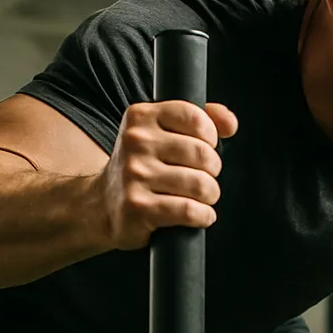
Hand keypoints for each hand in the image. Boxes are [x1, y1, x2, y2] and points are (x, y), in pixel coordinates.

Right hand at [97, 99, 237, 250]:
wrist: (103, 204)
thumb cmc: (143, 166)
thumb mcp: (163, 132)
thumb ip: (201, 119)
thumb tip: (230, 123)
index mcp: (141, 116)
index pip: (195, 119)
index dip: (211, 137)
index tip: (205, 148)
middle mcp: (135, 142)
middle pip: (203, 154)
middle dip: (213, 171)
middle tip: (204, 177)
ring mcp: (135, 175)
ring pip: (200, 184)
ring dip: (210, 195)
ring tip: (202, 197)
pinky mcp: (138, 206)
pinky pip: (189, 210)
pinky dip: (204, 216)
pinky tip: (200, 215)